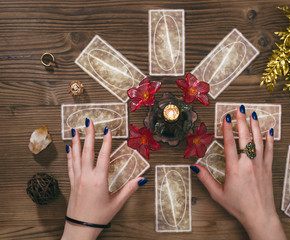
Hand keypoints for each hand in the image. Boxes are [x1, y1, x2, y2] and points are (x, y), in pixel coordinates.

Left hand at [62, 119, 146, 239]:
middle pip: (87, 151)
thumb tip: (142, 179)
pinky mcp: (72, 183)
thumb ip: (130, 189)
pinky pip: (70, 165)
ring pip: (76, 156)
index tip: (107, 129)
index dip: (106, 141)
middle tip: (88, 122)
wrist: (80, 228)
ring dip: (76, 142)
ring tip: (75, 130)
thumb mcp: (117, 203)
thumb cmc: (98, 217)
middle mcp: (86, 177)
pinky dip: (70, 155)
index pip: (103, 156)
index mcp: (99, 180)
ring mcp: (77, 179)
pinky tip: (69, 148)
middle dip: (88, 135)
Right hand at [192, 106, 285, 239]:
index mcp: (234, 168)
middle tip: (240, 108)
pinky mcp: (268, 168)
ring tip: (253, 113)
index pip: (229, 143)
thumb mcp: (217, 193)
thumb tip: (194, 166)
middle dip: (242, 121)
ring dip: (255, 125)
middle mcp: (248, 163)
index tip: (226, 117)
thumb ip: (205, 178)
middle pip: (244, 137)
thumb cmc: (238, 206)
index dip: (227, 128)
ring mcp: (260, 164)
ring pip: (258, 140)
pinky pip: (270, 150)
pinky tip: (269, 130)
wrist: (259, 215)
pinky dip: (270, 139)